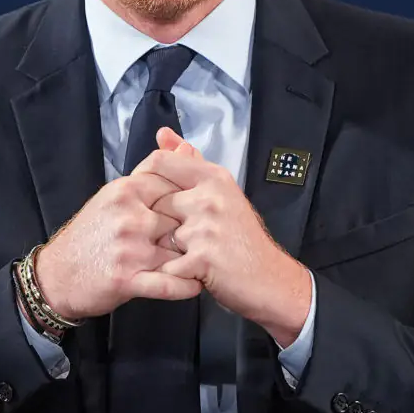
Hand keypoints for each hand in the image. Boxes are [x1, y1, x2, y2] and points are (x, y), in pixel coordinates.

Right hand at [32, 172, 202, 320]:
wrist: (56, 276)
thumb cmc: (90, 235)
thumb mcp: (115, 197)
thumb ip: (150, 174)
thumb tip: (184, 146)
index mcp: (126, 190)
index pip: (175, 184)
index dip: (191, 200)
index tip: (199, 212)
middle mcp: (129, 215)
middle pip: (182, 217)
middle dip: (195, 231)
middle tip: (209, 241)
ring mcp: (128, 248)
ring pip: (179, 250)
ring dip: (195, 260)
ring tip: (208, 264)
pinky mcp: (127, 279)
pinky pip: (170, 283)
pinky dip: (187, 286)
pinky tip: (195, 284)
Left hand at [135, 128, 312, 346]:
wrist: (268, 278)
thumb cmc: (241, 237)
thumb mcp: (221, 192)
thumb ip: (189, 163)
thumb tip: (163, 134)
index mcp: (214, 177)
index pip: (160, 162)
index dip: (144, 178)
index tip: (146, 197)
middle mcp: (210, 197)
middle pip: (155, 201)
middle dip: (158, 222)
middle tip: (177, 238)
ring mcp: (205, 227)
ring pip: (159, 234)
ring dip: (167, 250)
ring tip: (188, 257)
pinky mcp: (201, 258)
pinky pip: (167, 263)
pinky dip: (172, 273)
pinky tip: (189, 273)